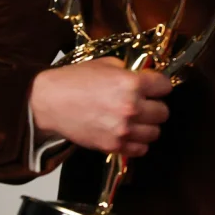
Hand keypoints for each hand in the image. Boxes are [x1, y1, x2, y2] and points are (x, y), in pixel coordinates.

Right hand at [30, 57, 171, 156]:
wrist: (49, 101)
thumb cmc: (75, 80)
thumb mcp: (106, 64)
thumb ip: (131, 72)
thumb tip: (147, 77)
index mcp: (131, 83)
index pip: (165, 87)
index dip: (160, 86)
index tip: (155, 87)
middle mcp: (131, 108)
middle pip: (163, 112)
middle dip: (155, 106)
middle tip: (144, 103)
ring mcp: (123, 129)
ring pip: (155, 133)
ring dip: (148, 126)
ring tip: (136, 120)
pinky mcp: (113, 146)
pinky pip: (140, 149)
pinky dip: (137, 143)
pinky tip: (128, 133)